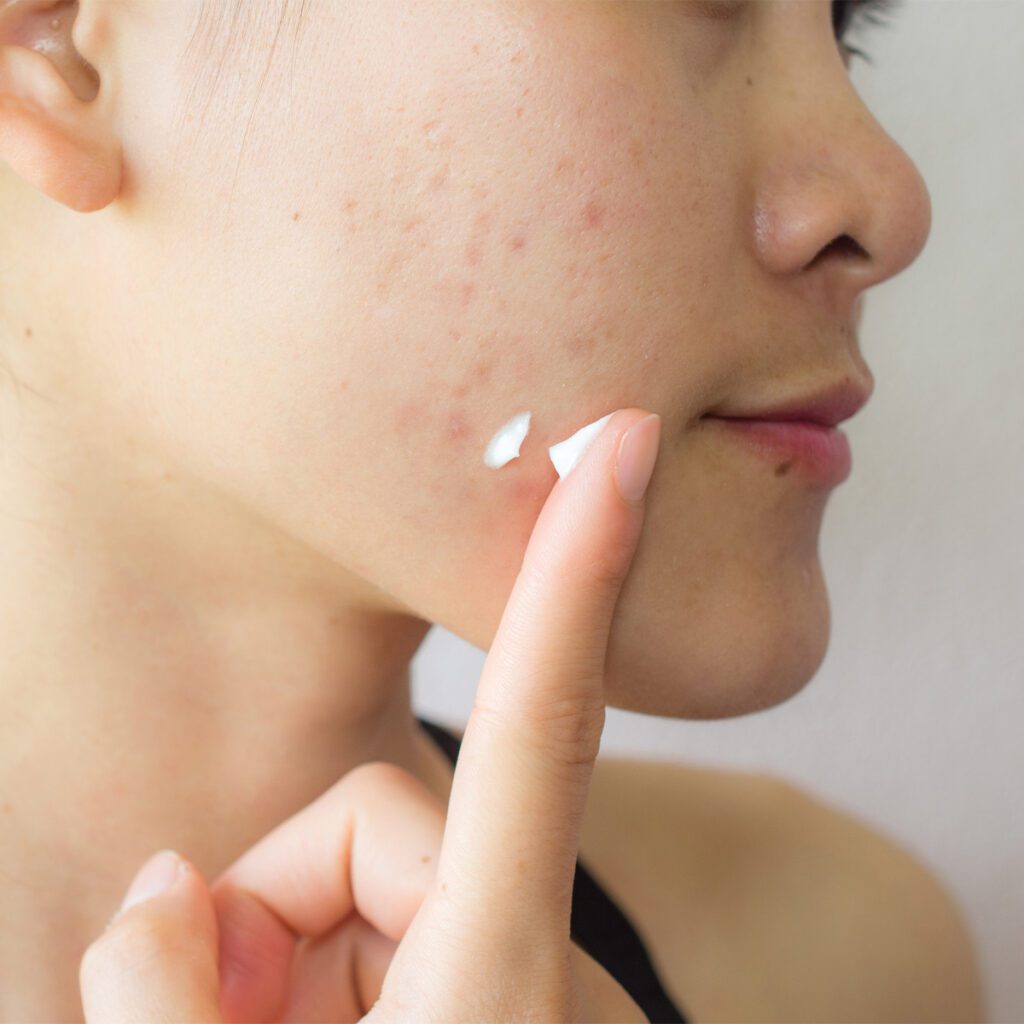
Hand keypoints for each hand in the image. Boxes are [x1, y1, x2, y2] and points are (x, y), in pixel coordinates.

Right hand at [80, 407, 661, 1022]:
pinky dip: (349, 979)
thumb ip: (157, 991)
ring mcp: (547, 985)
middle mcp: (551, 967)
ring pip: (382, 870)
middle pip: (380, 813)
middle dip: (282, 904)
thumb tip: (167, 887)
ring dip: (303, 959)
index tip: (625, 448)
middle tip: (240, 1022)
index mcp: (500, 980)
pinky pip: (416, 919)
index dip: (575, 568)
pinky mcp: (528, 1003)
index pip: (537, 722)